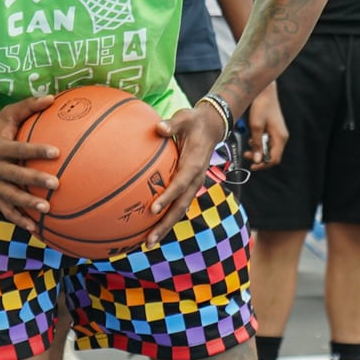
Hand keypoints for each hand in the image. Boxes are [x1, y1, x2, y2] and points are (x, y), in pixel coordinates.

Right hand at [0, 95, 59, 230]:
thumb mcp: (8, 114)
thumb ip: (28, 106)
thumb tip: (52, 98)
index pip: (19, 149)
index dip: (36, 151)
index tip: (56, 152)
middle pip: (15, 175)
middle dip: (34, 180)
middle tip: (56, 184)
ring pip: (10, 196)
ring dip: (27, 204)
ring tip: (46, 209)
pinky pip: (7, 211)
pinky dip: (20, 220)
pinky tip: (36, 229)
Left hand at [145, 102, 228, 245]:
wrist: (211, 127)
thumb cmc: (194, 121)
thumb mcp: (185, 117)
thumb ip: (172, 124)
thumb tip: (159, 127)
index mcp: (194, 165)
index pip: (180, 185)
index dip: (167, 197)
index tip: (153, 209)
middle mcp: (195, 179)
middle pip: (180, 208)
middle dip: (165, 225)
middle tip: (149, 240)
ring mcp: (193, 185)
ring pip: (179, 210)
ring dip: (165, 226)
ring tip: (148, 242)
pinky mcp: (188, 186)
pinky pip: (177, 204)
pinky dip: (166, 217)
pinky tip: (150, 225)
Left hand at [245, 85, 287, 169]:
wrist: (264, 92)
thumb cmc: (261, 106)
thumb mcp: (256, 127)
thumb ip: (257, 144)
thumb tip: (257, 160)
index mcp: (280, 137)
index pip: (274, 159)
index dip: (263, 165)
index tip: (252, 166)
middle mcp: (282, 136)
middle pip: (272, 155)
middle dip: (259, 157)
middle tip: (247, 155)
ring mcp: (279, 133)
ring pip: (269, 149)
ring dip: (259, 150)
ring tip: (248, 147)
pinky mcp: (274, 130)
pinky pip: (268, 142)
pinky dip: (260, 144)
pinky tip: (252, 139)